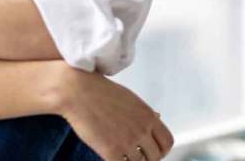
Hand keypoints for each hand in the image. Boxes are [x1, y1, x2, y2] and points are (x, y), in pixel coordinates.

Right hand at [57, 67, 174, 160]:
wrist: (78, 91)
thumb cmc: (100, 92)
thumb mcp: (129, 98)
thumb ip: (144, 112)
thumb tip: (157, 119)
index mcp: (147, 115)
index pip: (167, 141)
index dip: (161, 150)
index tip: (154, 152)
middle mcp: (141, 129)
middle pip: (156, 156)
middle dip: (147, 159)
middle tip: (137, 157)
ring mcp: (127, 141)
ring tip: (122, 155)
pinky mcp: (111, 150)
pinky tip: (111, 156)